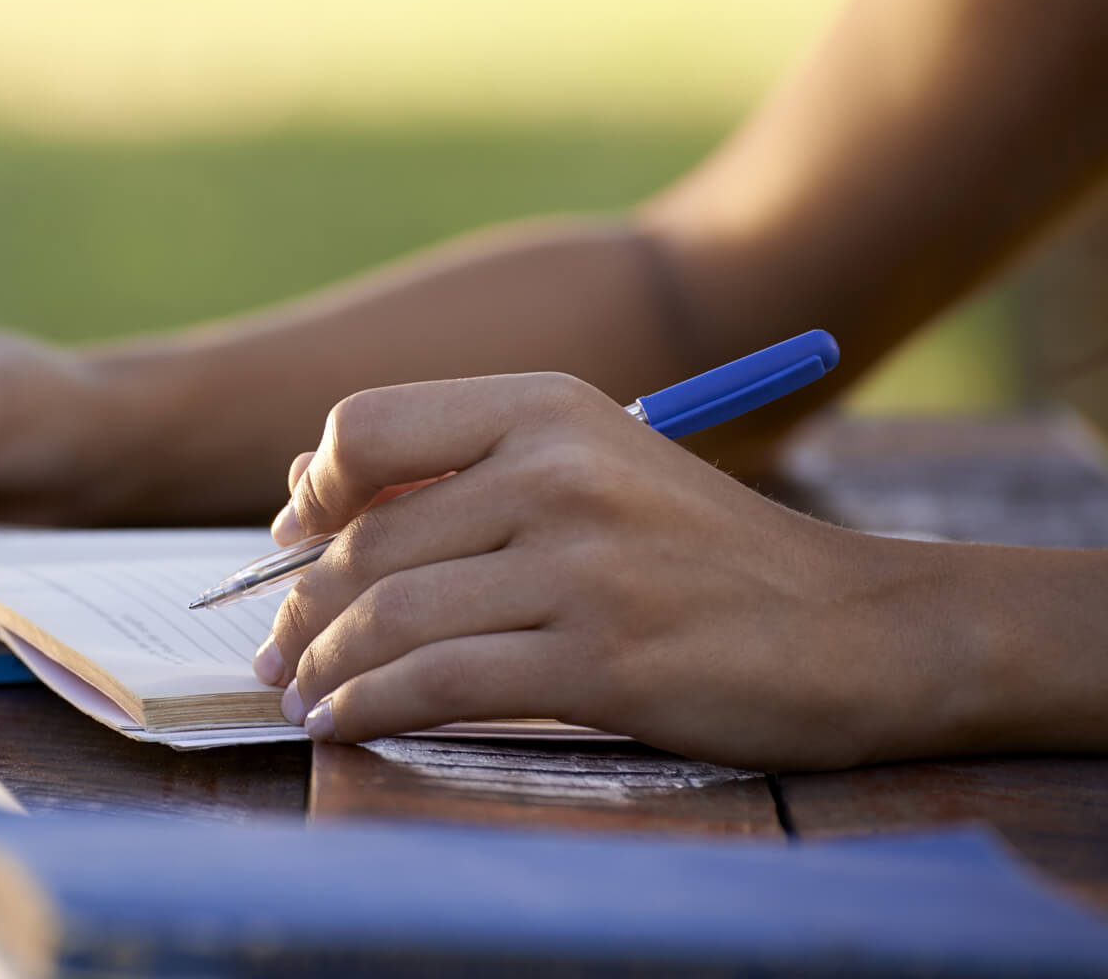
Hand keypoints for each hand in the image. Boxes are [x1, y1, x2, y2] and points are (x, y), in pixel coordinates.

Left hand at [251, 372, 952, 770]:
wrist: (855, 626)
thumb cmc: (702, 552)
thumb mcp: (594, 465)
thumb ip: (463, 469)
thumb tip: (306, 494)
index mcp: (547, 407)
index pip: (367, 427)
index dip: (313, 491)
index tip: (292, 543)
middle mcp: (557, 470)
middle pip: (367, 541)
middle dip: (302, 608)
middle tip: (277, 649)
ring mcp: (581, 565)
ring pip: (391, 616)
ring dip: (324, 667)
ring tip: (300, 693)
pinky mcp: (601, 659)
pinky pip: (438, 685)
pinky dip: (370, 709)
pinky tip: (343, 724)